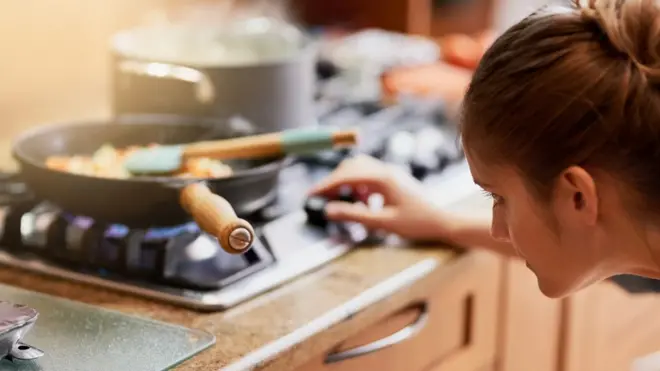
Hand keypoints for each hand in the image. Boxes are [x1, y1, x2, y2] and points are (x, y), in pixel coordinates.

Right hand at [308, 155, 452, 241]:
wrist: (443, 221)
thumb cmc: (417, 223)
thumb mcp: (383, 222)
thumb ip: (354, 215)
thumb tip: (328, 210)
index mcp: (382, 178)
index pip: (346, 176)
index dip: (326, 185)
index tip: (311, 194)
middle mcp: (385, 170)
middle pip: (351, 167)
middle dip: (334, 182)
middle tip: (321, 198)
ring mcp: (391, 173)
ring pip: (360, 169)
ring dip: (347, 183)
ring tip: (343, 202)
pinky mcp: (394, 179)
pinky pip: (370, 176)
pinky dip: (359, 186)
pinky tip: (364, 203)